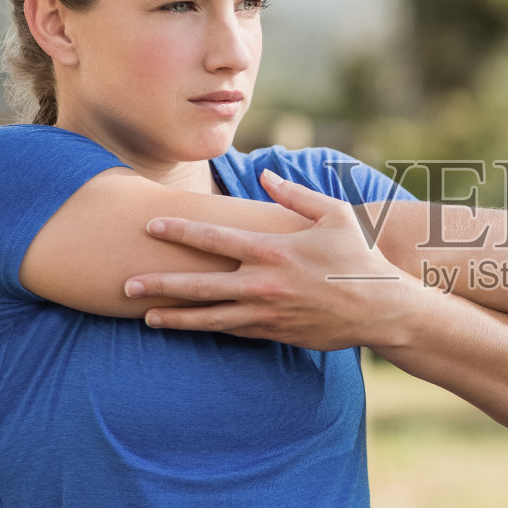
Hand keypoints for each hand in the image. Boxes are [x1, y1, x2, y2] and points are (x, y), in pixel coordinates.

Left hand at [123, 169, 419, 349]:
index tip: (152, 225)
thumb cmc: (358, 256)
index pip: (215, 240)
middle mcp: (264, 285)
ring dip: (176, 317)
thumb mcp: (333, 215)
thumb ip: (295, 195)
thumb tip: (266, 174)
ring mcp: (268, 314)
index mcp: (274, 251)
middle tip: (127, 284)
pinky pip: (234, 332)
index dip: (180, 232)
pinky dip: (208, 329)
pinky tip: (187, 328)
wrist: (381, 308)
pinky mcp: (275, 334)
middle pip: (201, 286)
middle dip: (161, 285)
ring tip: (145, 316)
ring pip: (211, 318)